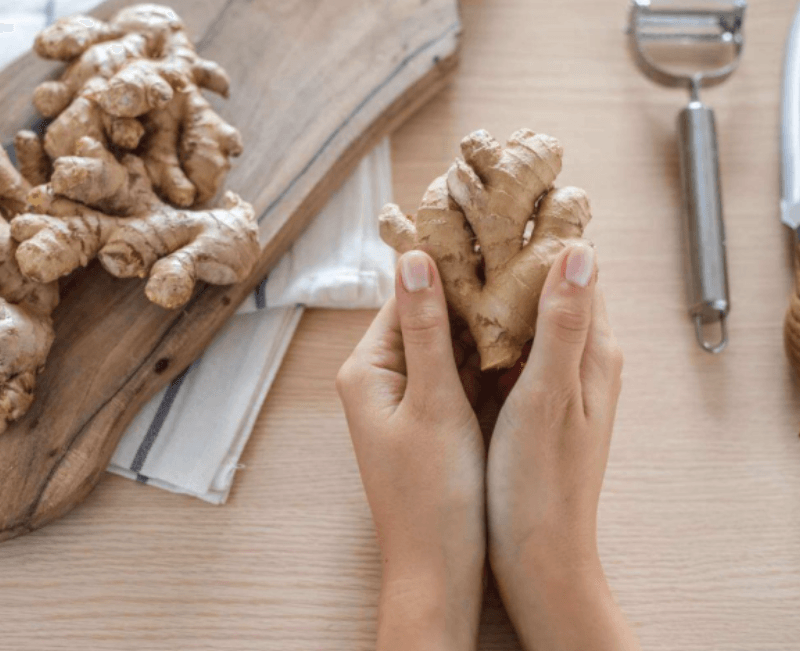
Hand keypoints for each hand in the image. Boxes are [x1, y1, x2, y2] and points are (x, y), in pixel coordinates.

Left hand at [336, 250, 484, 650]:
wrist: (437, 570)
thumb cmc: (432, 495)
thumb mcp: (433, 404)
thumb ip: (427, 330)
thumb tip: (415, 260)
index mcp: (368, 369)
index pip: (406, 296)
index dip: (445, 263)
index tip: (486, 231)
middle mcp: (380, 378)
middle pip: (426, 314)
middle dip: (468, 289)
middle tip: (515, 252)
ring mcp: (406, 398)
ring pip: (444, 342)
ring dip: (478, 320)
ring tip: (524, 281)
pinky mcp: (429, 418)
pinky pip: (455, 370)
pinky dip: (482, 354)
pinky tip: (517, 334)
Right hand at [486, 244, 639, 650]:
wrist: (539, 557)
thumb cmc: (541, 483)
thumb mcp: (548, 396)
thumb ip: (563, 324)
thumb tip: (576, 249)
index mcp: (593, 352)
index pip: (575, 271)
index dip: (539, 238)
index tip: (496, 211)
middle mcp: (581, 361)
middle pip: (548, 291)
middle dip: (509, 262)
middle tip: (462, 233)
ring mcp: (556, 383)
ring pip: (527, 320)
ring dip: (495, 294)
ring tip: (451, 264)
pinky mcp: (533, 403)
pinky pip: (512, 350)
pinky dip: (487, 330)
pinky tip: (455, 323)